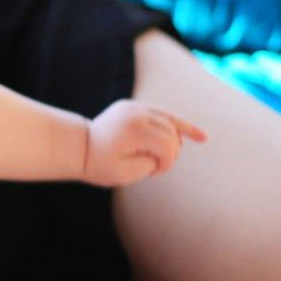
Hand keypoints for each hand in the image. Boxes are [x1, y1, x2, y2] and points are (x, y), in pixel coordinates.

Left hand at [84, 99, 207, 186]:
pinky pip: (160, 112)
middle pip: (171, 133)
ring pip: (169, 119)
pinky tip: (197, 133)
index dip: (167, 163)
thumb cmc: (99, 165)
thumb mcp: (124, 174)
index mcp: (134, 131)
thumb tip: (166, 152)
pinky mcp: (132, 106)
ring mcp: (134, 107)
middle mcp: (136, 114)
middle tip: (157, 167)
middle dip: (171, 152)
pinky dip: (176, 122)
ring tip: (201, 138)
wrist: (78, 147)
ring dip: (180, 134)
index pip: (167, 147)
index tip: (153, 173)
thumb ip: (150, 164)